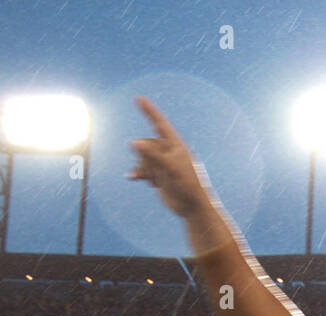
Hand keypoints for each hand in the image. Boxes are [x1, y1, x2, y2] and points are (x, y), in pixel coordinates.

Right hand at [129, 97, 214, 218]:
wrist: (192, 207)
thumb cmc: (188, 186)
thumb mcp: (170, 168)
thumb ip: (152, 155)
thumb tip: (134, 142)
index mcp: (175, 145)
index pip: (160, 123)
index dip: (149, 111)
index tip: (138, 98)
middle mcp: (168, 152)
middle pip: (146, 144)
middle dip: (145, 156)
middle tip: (156, 172)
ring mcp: (162, 163)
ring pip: (142, 158)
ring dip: (141, 167)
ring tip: (151, 180)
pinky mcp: (158, 175)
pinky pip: (142, 169)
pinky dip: (138, 173)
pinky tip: (132, 178)